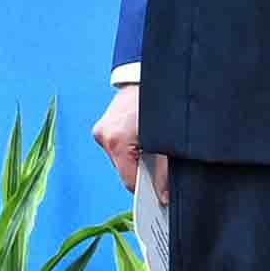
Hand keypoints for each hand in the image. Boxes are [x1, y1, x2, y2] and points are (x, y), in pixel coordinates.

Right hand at [94, 73, 160, 233]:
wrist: (149, 74)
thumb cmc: (163, 104)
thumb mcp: (168, 140)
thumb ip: (164, 171)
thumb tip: (164, 196)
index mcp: (118, 140)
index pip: (130, 182)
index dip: (147, 190)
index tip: (161, 195)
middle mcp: (105, 136)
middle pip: (124, 172)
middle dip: (142, 172)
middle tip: (161, 163)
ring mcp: (101, 130)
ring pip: (120, 160)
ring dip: (136, 159)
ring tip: (151, 145)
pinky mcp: (102, 126)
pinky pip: (117, 147)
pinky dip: (130, 148)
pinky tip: (141, 138)